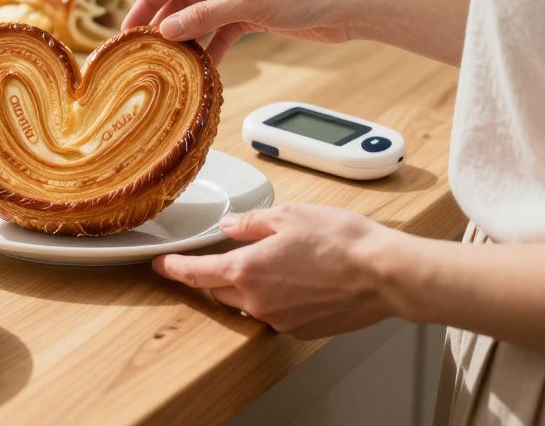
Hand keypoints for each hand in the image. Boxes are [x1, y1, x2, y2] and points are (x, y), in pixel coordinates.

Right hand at [122, 0, 363, 63]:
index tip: (129, 26)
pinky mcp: (250, 16)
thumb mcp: (249, 4)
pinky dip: (211, 48)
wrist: (346, 8)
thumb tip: (167, 30)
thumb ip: (206, 16)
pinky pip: (220, 33)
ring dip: (186, 38)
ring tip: (166, 61)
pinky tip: (200, 67)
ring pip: (200, 17)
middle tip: (141, 49)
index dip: (148, 0)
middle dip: (164, 22)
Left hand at [153, 203, 397, 338]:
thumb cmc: (342, 241)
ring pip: (246, 304)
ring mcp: (279, 319)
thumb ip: (252, 223)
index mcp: (247, 270)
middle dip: (213, 275)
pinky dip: (273, 298)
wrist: (383, 274)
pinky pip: (273, 314)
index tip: (161, 265)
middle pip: (219, 290)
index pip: (197, 273)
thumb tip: (229, 226)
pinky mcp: (299, 330)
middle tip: (218, 257)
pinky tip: (294, 281)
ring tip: (269, 264)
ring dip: (246, 286)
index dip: (175, 268)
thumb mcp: (290, 216)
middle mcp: (257, 301)